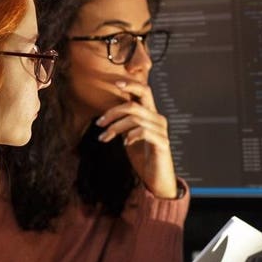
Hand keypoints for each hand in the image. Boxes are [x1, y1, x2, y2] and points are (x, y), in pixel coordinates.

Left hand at [95, 79, 177, 198]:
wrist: (157, 178)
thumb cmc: (143, 156)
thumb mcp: (129, 135)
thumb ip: (124, 122)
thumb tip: (107, 114)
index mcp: (151, 114)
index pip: (144, 91)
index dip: (131, 85)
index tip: (115, 83)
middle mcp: (158, 119)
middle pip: (134, 105)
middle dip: (113, 112)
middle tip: (99, 123)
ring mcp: (161, 130)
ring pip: (135, 118)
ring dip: (115, 127)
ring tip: (104, 137)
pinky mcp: (162, 142)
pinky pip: (143, 131)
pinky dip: (131, 135)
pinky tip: (125, 143)